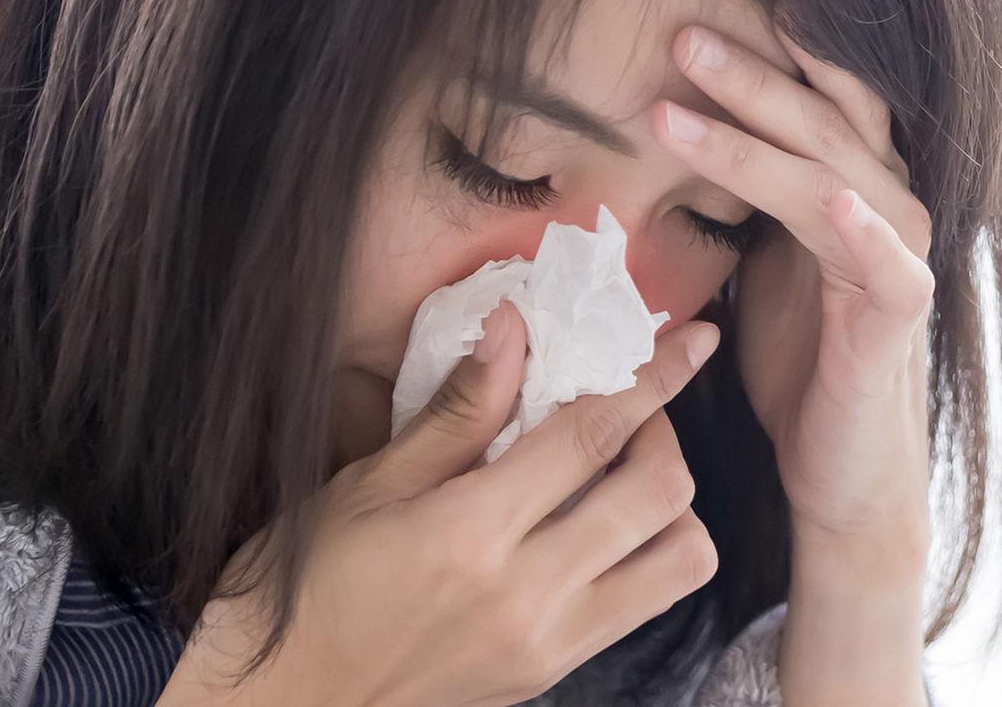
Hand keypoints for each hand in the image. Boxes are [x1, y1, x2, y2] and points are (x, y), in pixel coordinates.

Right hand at [158, 301, 722, 706]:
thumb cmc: (306, 586)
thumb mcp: (366, 486)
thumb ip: (455, 411)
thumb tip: (512, 327)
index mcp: (473, 534)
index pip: (592, 436)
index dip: (653, 378)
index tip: (695, 340)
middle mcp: (529, 594)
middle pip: (660, 495)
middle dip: (664, 431)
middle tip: (621, 405)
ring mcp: (550, 643)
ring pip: (679, 561)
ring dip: (671, 502)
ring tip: (619, 471)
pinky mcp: (553, 672)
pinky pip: (643, 604)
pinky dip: (649, 551)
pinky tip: (598, 523)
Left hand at [652, 24, 931, 705]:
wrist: (837, 462)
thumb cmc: (797, 353)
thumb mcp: (761, 253)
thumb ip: (743, 188)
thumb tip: (667, 121)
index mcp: (848, 181)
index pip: (815, 97)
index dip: (766, 52)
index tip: (696, 9)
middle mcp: (883, 203)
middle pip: (821, 119)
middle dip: (749, 75)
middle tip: (679, 35)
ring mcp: (896, 256)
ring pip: (830, 177)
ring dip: (757, 139)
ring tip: (677, 107)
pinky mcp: (900, 316)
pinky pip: (889, 265)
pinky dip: (864, 230)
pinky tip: (831, 200)